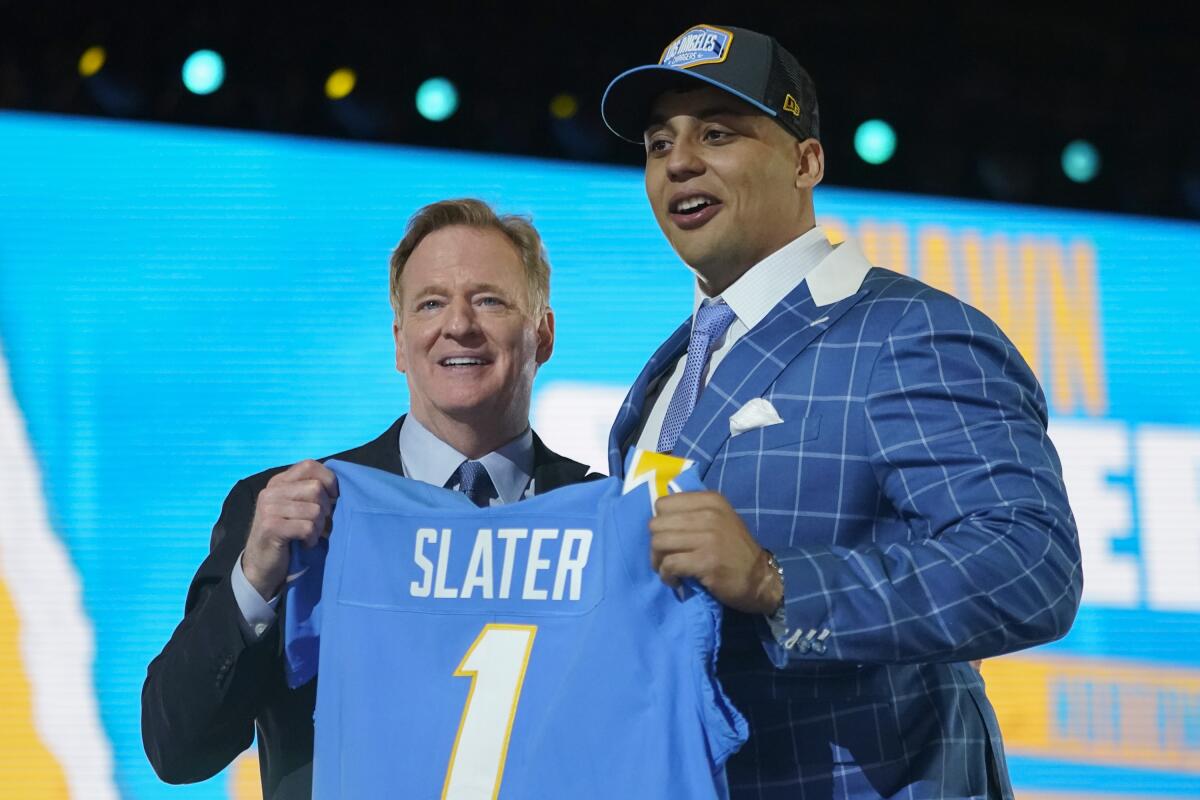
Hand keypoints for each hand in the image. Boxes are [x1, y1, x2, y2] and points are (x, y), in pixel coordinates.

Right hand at [241, 460, 338, 599]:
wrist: (260, 565)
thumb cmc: (286, 535)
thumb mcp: (296, 508)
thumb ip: (310, 493)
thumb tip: (340, 489)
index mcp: (279, 482)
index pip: (310, 465)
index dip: (329, 480)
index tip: (334, 498)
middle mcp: (271, 491)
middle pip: (316, 489)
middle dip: (325, 509)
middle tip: (319, 524)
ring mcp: (269, 508)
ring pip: (315, 510)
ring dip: (319, 527)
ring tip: (310, 535)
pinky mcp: (271, 527)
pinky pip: (308, 528)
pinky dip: (312, 538)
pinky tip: (305, 543)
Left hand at [649, 491, 781, 613]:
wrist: (760, 579)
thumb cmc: (734, 550)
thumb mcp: (719, 519)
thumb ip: (692, 513)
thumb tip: (658, 518)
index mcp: (710, 500)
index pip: (663, 504)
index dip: (661, 523)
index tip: (670, 538)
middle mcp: (709, 514)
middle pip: (656, 524)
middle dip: (656, 545)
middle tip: (666, 559)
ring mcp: (708, 538)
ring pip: (659, 543)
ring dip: (658, 561)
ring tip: (669, 571)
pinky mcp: (706, 562)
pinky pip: (669, 564)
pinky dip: (666, 576)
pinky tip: (676, 581)